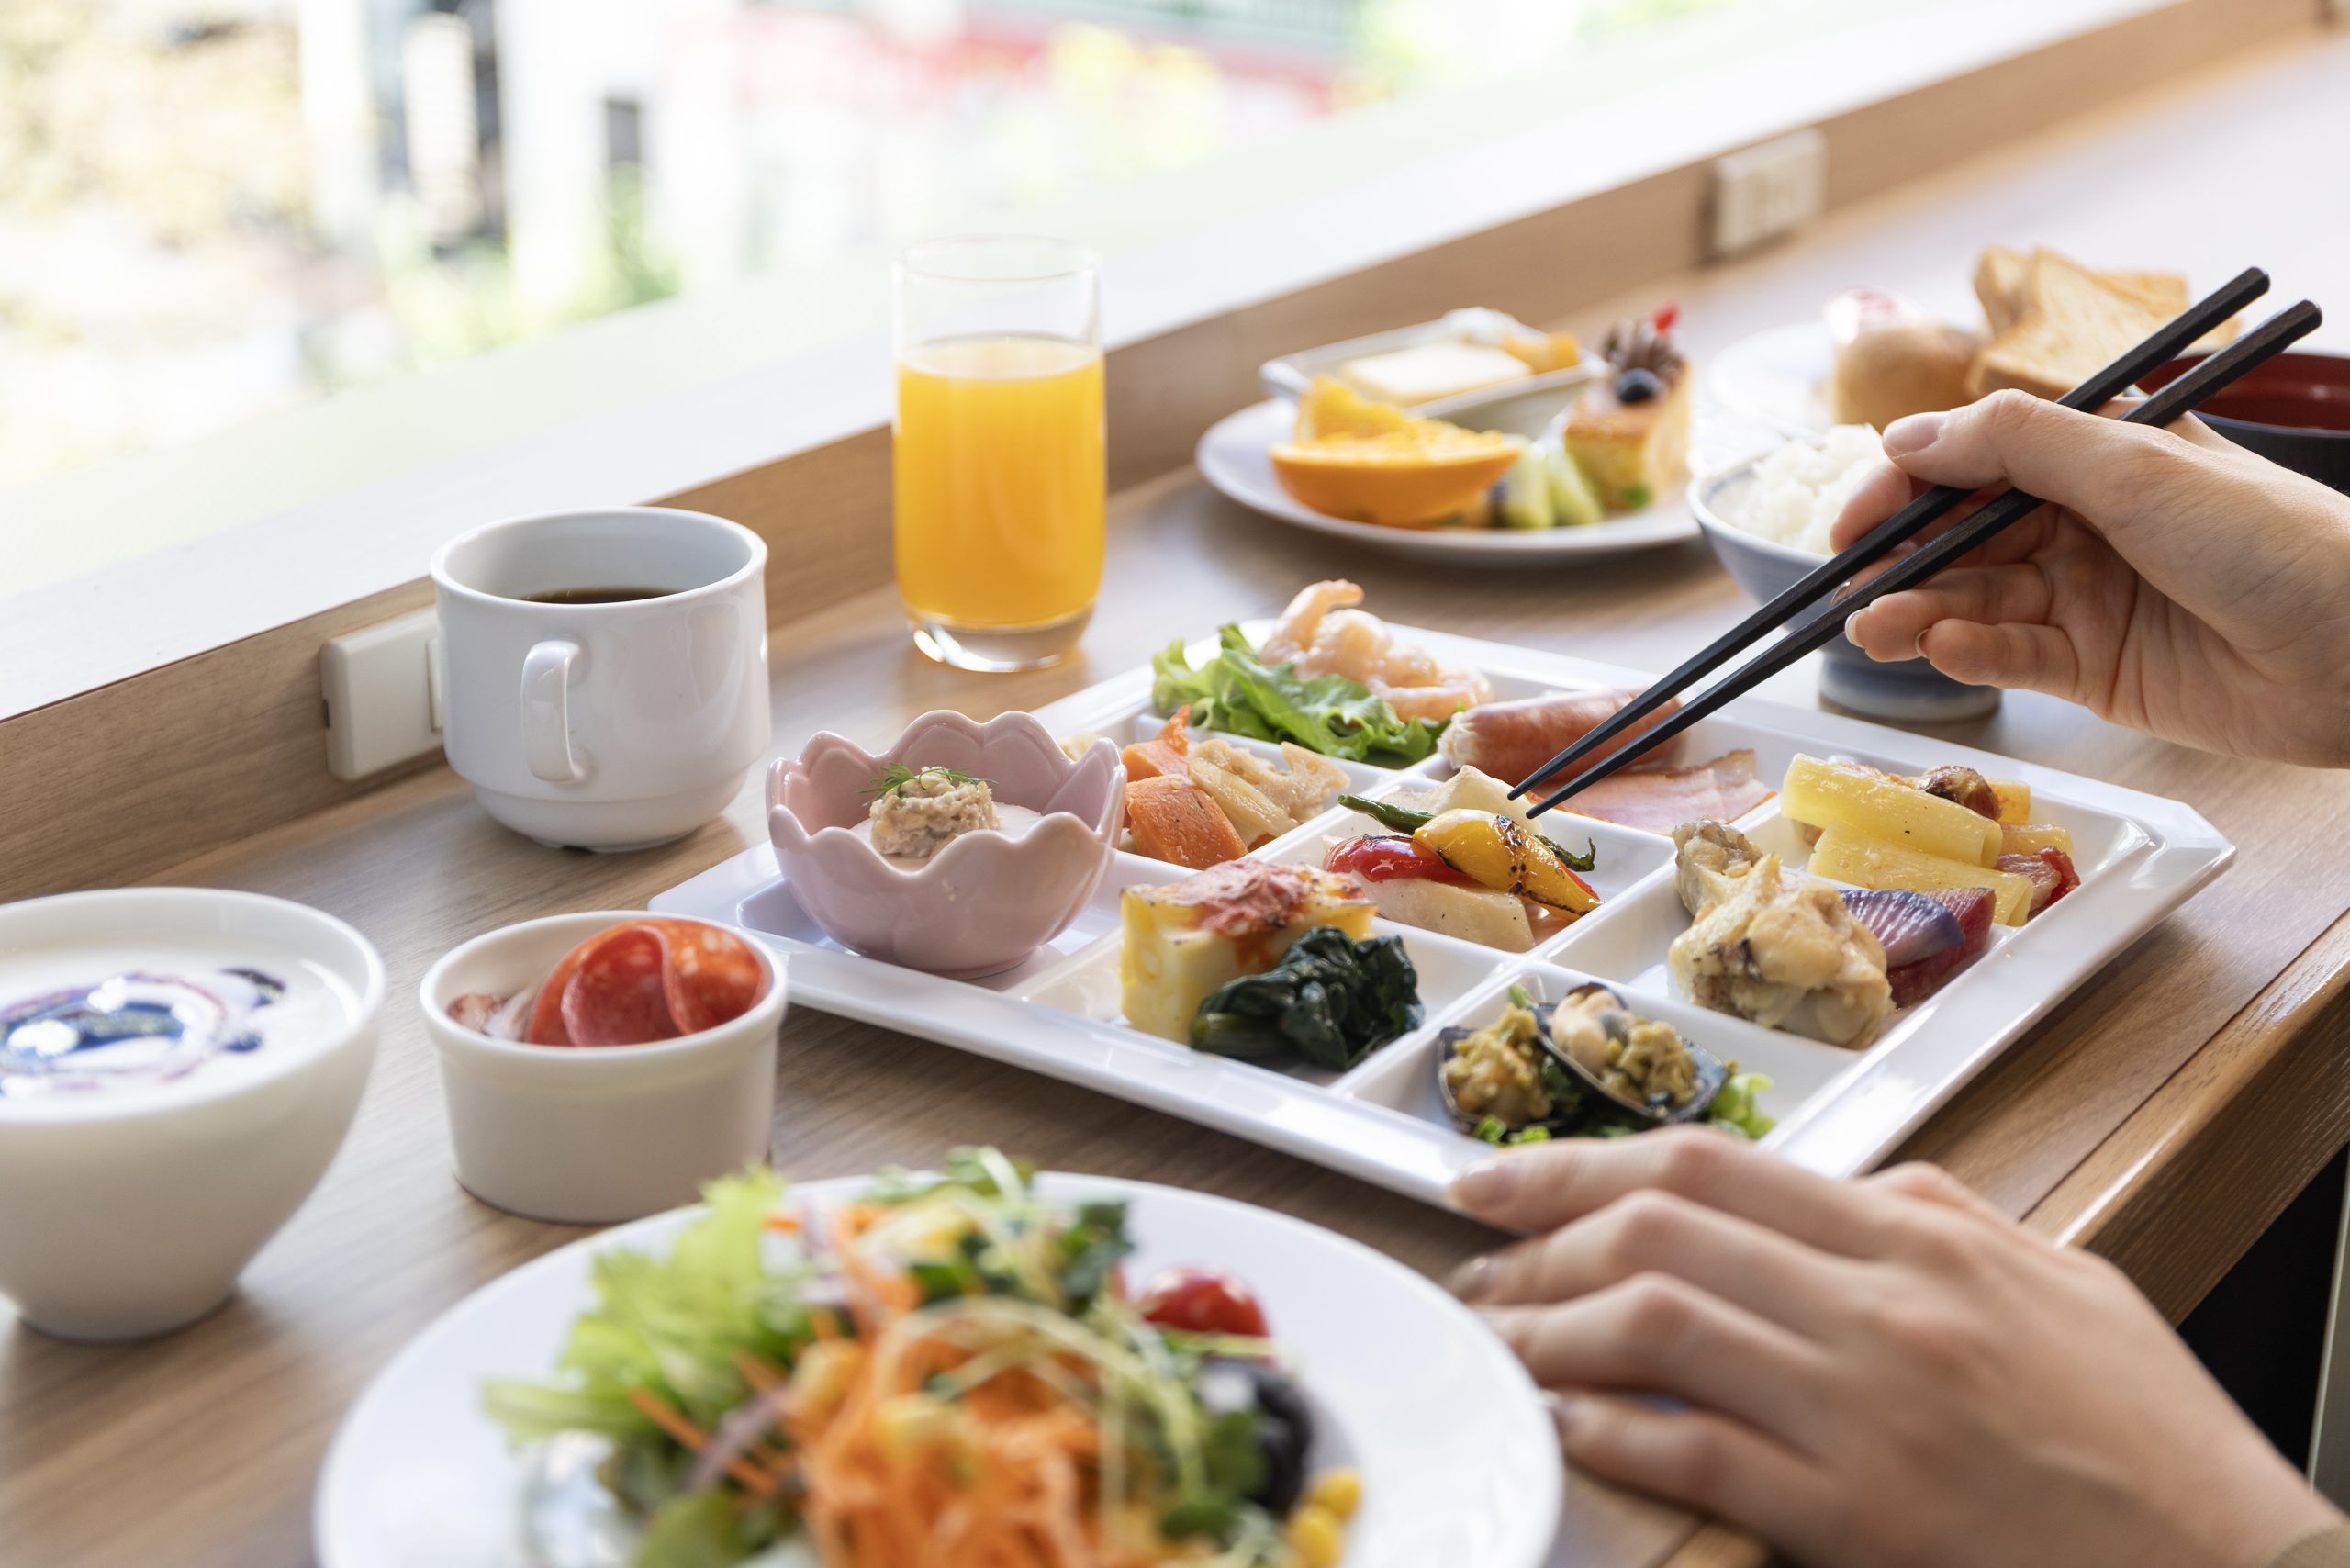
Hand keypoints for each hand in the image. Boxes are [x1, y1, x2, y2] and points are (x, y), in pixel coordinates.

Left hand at [1449, 1131, 2337, 1567]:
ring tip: (1495, 1343)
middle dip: (1538, 1237)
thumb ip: (1939, 1218)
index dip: (1578, 1162)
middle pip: (1660, 1227)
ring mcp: (1864, 1411)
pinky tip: (1564, 1427)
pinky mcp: (1856, 1515)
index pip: (1709, 1165)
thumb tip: (1846, 1184)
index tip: (1500, 1177)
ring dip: (1549, 1331)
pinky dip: (1612, 1433)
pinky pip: (1698, 1453)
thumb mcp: (2057, 1282)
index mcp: (1921, 1239)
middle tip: (1475, 1262)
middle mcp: (1882, 1307)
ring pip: (1657, 1327)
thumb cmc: (2144, 1436)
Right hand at [1830, 391, 2349, 766]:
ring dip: (1919, 611)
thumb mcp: (2134, 468)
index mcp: (2097, 455)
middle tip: (1854, 585)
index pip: (1972, 459)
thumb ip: (2015, 445)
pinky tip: (1945, 650)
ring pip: (1974, 599)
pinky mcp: (2094, 669)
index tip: (1852, 519)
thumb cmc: (2271, 542)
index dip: (1904, 485)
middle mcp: (2084, 521)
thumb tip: (1907, 433)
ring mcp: (2086, 597)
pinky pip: (2012, 656)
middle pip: (1961, 534)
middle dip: (1901, 558)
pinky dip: (1971, 653)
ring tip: (1877, 629)